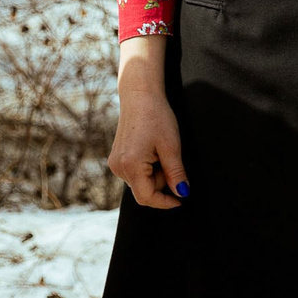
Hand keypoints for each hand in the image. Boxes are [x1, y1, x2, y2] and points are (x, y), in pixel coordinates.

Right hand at [110, 36, 188, 208]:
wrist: (140, 95)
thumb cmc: (157, 117)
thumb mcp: (172, 146)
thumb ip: (176, 173)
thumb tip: (182, 193)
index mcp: (130, 166)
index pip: (147, 197)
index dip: (165, 202)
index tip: (181, 200)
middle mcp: (118, 168)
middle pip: (144, 190)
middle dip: (161, 182)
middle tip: (171, 158)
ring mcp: (115, 163)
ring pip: (140, 182)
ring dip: (155, 174)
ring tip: (161, 150)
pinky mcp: (116, 158)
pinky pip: (135, 172)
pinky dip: (147, 168)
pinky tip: (152, 149)